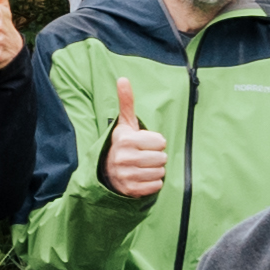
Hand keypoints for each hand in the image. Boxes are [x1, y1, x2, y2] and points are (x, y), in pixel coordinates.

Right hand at [101, 75, 165, 200]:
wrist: (106, 170)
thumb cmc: (123, 144)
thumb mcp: (125, 124)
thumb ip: (126, 102)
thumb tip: (122, 79)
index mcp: (125, 140)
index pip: (160, 142)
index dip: (156, 143)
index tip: (145, 143)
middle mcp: (124, 158)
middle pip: (162, 158)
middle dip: (157, 157)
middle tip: (145, 156)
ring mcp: (126, 175)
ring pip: (160, 172)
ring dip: (156, 170)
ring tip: (144, 167)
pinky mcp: (130, 190)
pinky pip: (156, 186)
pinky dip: (153, 183)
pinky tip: (143, 177)